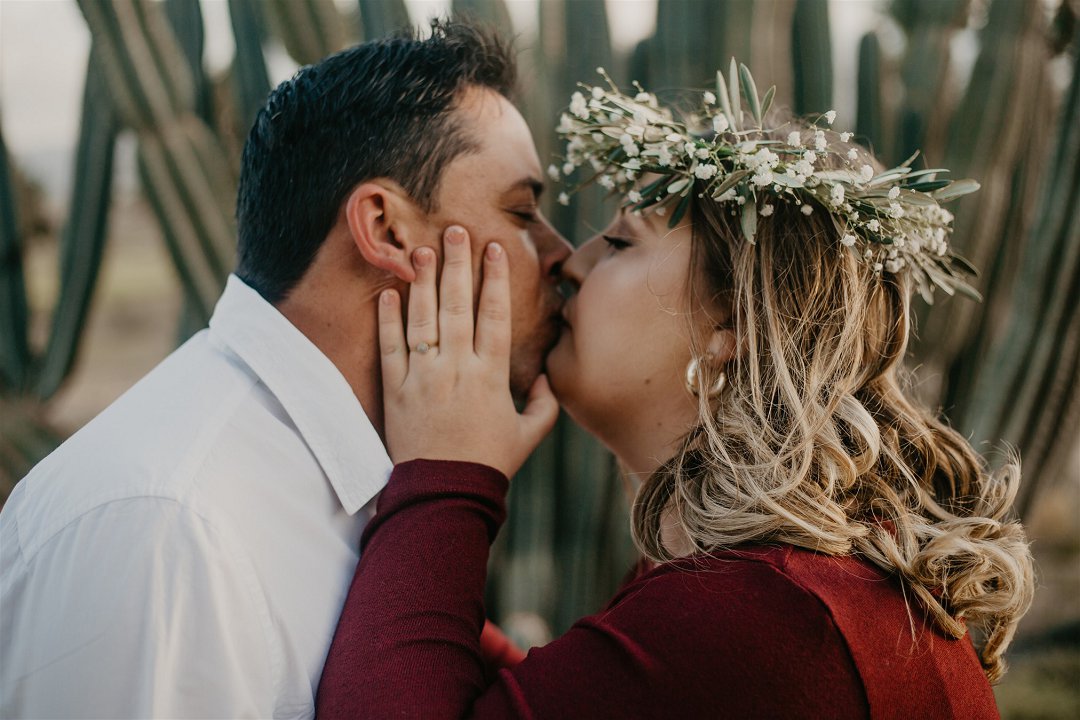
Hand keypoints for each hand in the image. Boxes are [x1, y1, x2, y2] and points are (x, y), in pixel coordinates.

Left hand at [378, 225, 558, 477]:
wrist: (445, 493)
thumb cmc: (490, 464)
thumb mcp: (529, 435)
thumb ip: (544, 403)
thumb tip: (548, 377)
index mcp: (491, 375)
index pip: (495, 315)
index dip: (495, 279)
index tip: (495, 248)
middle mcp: (457, 368)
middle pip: (457, 305)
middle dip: (458, 264)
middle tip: (456, 230)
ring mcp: (423, 377)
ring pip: (422, 318)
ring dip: (423, 281)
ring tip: (422, 249)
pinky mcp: (395, 390)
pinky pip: (390, 347)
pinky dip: (387, 318)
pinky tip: (388, 291)